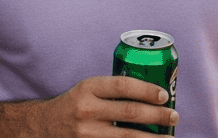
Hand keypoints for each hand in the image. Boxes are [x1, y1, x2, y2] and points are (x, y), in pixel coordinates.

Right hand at [36, 76, 176, 136]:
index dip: (146, 90)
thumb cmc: (75, 105)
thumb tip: (154, 93)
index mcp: (88, 88)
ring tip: (170, 137)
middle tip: (174, 116)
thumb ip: (112, 90)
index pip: (122, 85)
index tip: (165, 95)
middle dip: (157, 115)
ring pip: (127, 137)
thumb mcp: (88, 89)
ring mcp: (87, 134)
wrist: (43, 127)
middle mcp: (86, 110)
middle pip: (129, 112)